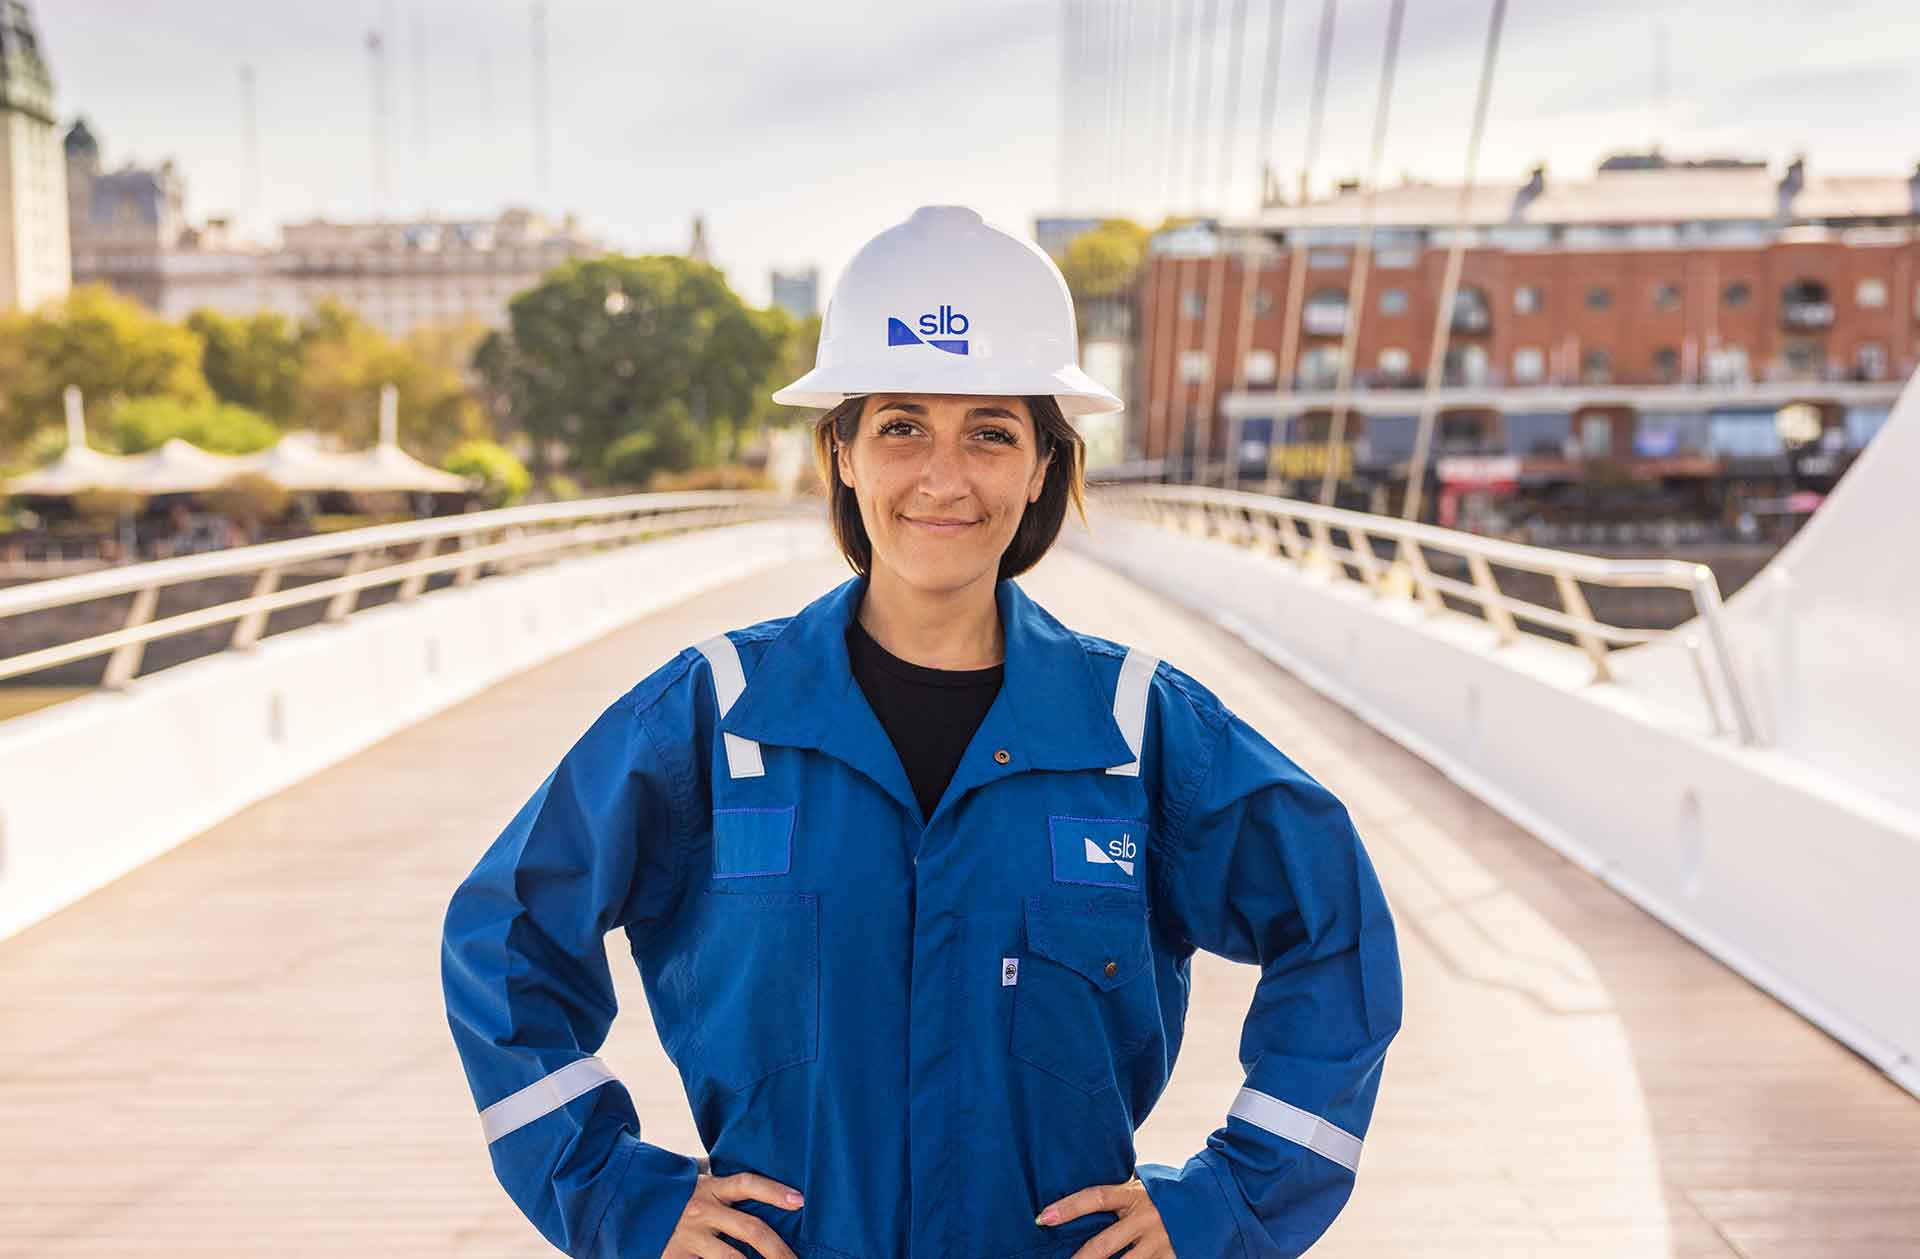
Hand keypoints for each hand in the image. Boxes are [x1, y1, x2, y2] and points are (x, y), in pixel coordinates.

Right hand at [663, 1164, 803, 1258]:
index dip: (774, 1191)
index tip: (800, 1200)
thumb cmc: (671, 1193)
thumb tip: (754, 1181)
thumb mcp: (694, 1180)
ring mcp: (689, 1237)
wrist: (625, 1205)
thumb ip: (721, 1183)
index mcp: (710, 1187)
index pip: (747, 1184)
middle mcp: (702, 1211)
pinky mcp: (676, 1258)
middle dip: (778, 1249)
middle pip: (750, 1230)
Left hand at [1035, 1175, 1173, 1258]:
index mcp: (1134, 1194)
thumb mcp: (1142, 1186)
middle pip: (1103, 1245)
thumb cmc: (1166, 1193)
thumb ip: (1118, 1195)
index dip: (1068, 1208)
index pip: (1095, 1198)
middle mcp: (1145, 1218)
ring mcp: (1160, 1242)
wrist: (1212, 1200)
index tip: (1044, 1218)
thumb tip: (1082, 1204)